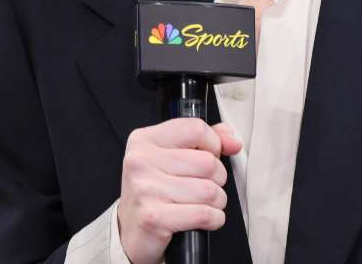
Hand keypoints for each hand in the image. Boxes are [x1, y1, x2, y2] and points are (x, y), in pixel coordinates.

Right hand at [118, 119, 241, 263]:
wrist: (129, 232)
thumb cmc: (154, 192)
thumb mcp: (173, 157)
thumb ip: (204, 141)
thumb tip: (232, 142)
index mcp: (145, 140)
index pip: (196, 129)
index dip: (213, 144)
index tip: (209, 157)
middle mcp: (141, 161)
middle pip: (208, 162)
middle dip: (217, 178)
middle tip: (203, 186)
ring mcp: (145, 189)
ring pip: (209, 190)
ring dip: (216, 201)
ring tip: (202, 204)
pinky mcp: (153, 217)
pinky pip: (204, 214)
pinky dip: (213, 219)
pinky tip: (203, 219)